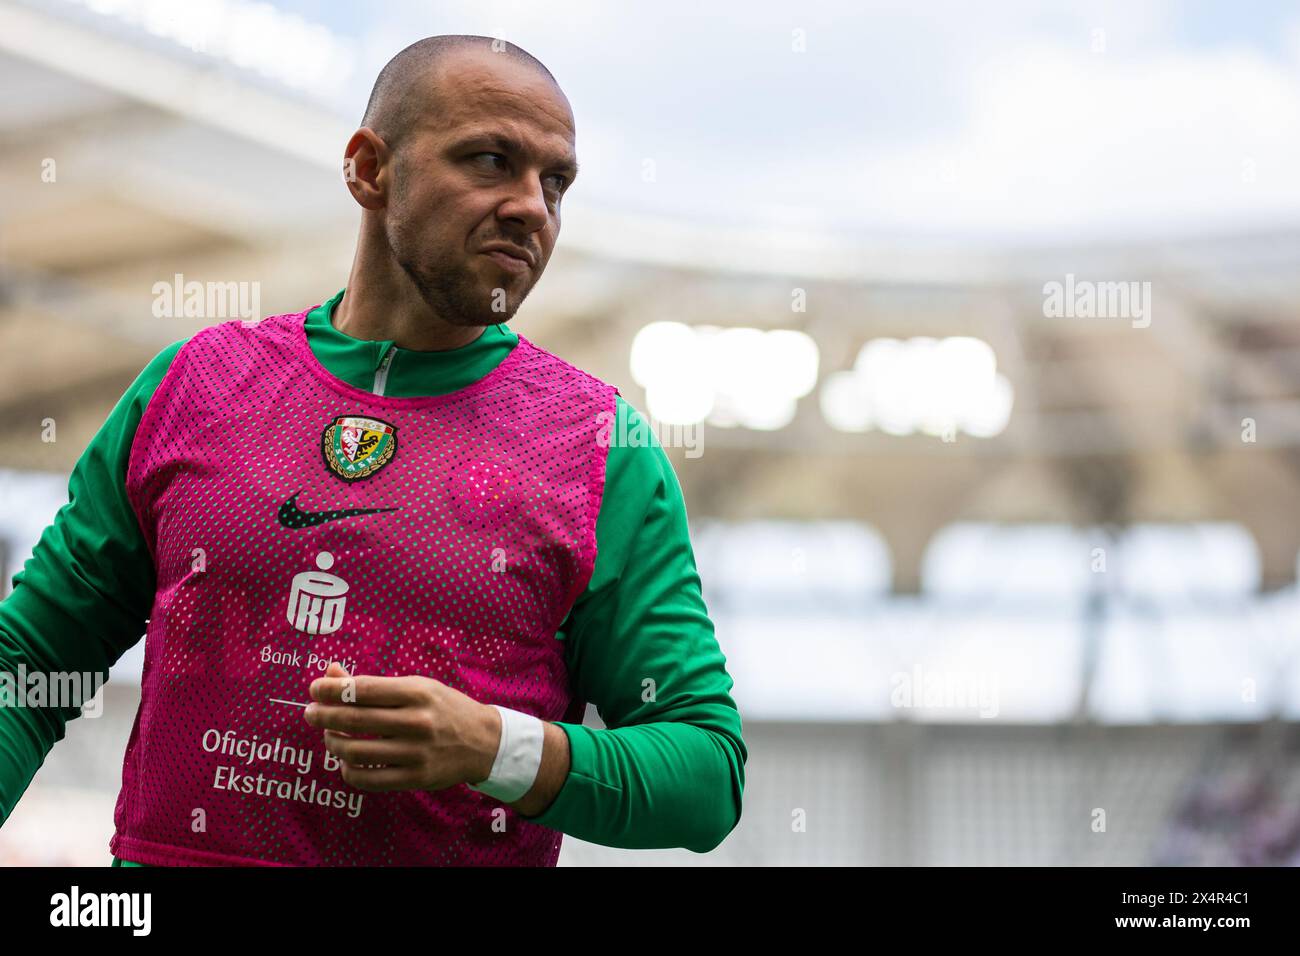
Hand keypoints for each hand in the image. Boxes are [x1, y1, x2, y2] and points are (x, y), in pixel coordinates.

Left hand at [303, 662, 499, 792]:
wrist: (484, 742)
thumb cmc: (444, 709)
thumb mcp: (417, 686)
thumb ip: (373, 683)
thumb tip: (331, 674)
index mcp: (417, 692)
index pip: (362, 689)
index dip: (331, 689)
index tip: (315, 689)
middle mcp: (417, 721)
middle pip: (353, 720)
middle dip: (322, 715)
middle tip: (310, 712)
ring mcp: (416, 753)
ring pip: (355, 751)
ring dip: (332, 743)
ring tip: (329, 736)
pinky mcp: (415, 778)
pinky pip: (368, 779)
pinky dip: (348, 770)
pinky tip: (346, 761)